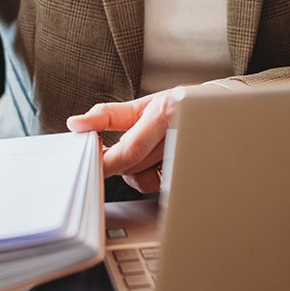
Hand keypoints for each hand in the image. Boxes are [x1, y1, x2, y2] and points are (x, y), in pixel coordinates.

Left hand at [66, 87, 191, 192]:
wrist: (213, 111)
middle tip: (107, 155)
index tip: (90, 162)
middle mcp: (179, 134)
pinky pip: (160, 186)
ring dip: (134, 172)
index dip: (106, 162)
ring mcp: (187, 156)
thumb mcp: (142, 104)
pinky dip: (150, 179)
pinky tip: (153, 165)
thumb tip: (76, 123)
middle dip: (117, 164)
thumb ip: (107, 116)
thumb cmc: (178, 107)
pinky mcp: (190, 170)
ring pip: (145, 179)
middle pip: (135, 166)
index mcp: (165, 112)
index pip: (129, 149)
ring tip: (140, 155)